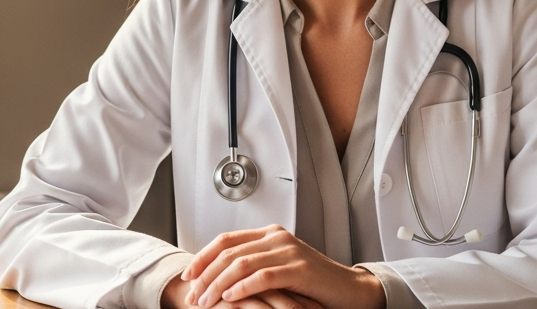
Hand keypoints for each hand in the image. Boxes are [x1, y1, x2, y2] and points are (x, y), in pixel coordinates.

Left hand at [178, 225, 383, 308]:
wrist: (348, 291)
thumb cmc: (312, 285)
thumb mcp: (278, 270)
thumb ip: (253, 266)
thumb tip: (218, 279)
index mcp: (269, 234)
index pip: (225, 240)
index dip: (203, 257)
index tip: (188, 275)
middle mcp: (277, 237)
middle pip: (229, 251)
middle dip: (206, 274)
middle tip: (193, 295)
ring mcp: (288, 250)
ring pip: (241, 263)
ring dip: (218, 284)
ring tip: (206, 301)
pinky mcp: (298, 268)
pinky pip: (263, 276)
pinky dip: (242, 288)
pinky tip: (229, 299)